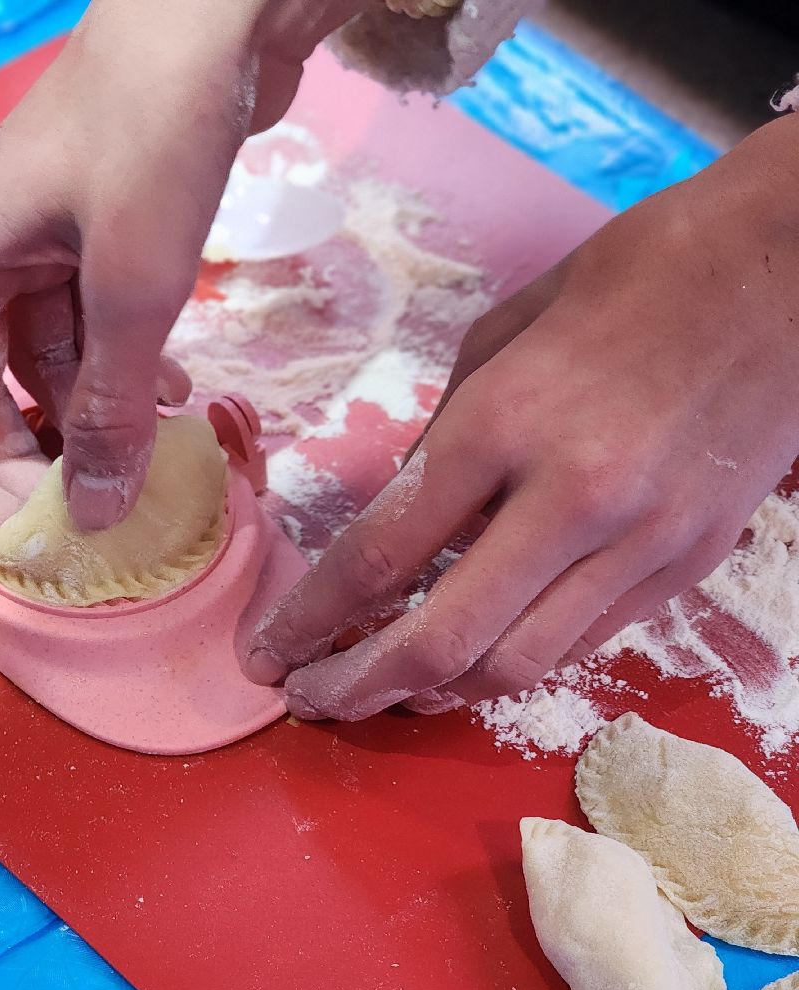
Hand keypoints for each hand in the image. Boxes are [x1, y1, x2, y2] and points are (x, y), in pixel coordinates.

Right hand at [0, 0, 368, 545]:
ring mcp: (35, 257)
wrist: (215, 11)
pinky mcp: (88, 246)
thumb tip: (96, 513)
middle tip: (90, 521)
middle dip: (22, 468)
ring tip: (146, 464)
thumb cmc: (154, 134)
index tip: (15, 541)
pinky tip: (172, 399)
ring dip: (81, 426)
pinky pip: (84, 337)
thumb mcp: (132, 285)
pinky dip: (116, 378)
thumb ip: (110, 405)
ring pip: (36, 375)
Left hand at [244, 113, 798, 719]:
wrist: (793, 268)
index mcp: (504, 425)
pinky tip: (471, 663)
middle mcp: (570, 501)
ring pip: (518, 666)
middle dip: (358, 685)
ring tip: (382, 690)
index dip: (309, 620)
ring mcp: (642, 543)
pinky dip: (515, 664)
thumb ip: (446, 438)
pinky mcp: (692, 565)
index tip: (264, 653)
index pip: (379, 556)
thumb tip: (403, 518)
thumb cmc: (637, 274)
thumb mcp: (504, 335)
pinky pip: (585, 644)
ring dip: (434, 692)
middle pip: (442, 639)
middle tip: (308, 701)